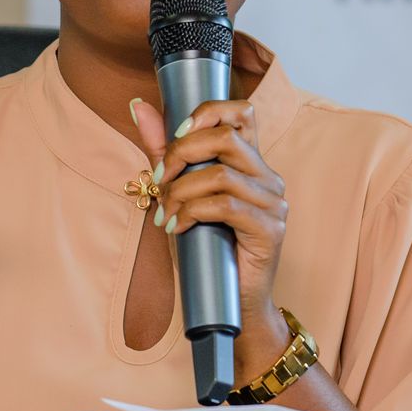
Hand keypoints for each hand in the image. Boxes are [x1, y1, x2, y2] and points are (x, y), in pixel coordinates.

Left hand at [131, 98, 287, 329]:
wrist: (231, 304)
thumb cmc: (204, 248)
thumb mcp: (178, 192)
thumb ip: (164, 151)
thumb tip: (138, 106)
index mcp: (250, 163)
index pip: (241, 113)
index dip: (207, 113)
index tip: (176, 134)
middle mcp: (267, 177)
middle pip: (225, 138)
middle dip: (181, 153)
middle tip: (160, 181)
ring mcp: (273, 203)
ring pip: (220, 174)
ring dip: (181, 192)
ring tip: (167, 213)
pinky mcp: (270, 229)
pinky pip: (225, 206)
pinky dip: (192, 213)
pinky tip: (178, 228)